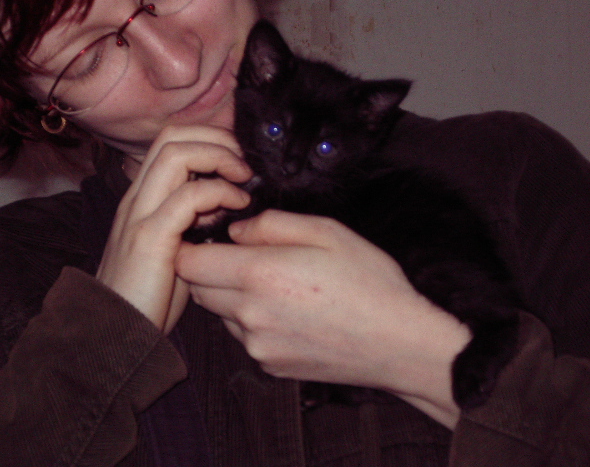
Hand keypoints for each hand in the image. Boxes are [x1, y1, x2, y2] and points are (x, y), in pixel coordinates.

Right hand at [96, 126, 251, 333]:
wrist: (116, 334)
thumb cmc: (151, 295)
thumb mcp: (175, 248)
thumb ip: (192, 219)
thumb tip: (226, 199)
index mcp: (143, 198)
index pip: (170, 141)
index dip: (207, 139)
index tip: (237, 162)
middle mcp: (137, 198)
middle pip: (172, 136)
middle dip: (216, 138)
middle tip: (243, 165)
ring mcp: (140, 215)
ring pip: (176, 154)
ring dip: (219, 157)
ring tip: (243, 179)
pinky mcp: (150, 238)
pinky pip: (187, 196)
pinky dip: (219, 192)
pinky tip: (237, 206)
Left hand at [176, 210, 470, 427]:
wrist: (400, 343)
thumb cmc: (370, 282)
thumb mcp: (328, 232)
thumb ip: (272, 224)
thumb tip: (237, 231)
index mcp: (261, 275)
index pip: (188, 262)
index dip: (190, 245)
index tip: (208, 237)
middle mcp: (250, 315)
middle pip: (197, 288)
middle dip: (210, 269)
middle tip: (246, 256)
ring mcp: (258, 345)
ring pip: (220, 312)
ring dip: (232, 296)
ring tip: (277, 286)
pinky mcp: (270, 365)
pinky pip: (244, 336)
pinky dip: (252, 321)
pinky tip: (290, 312)